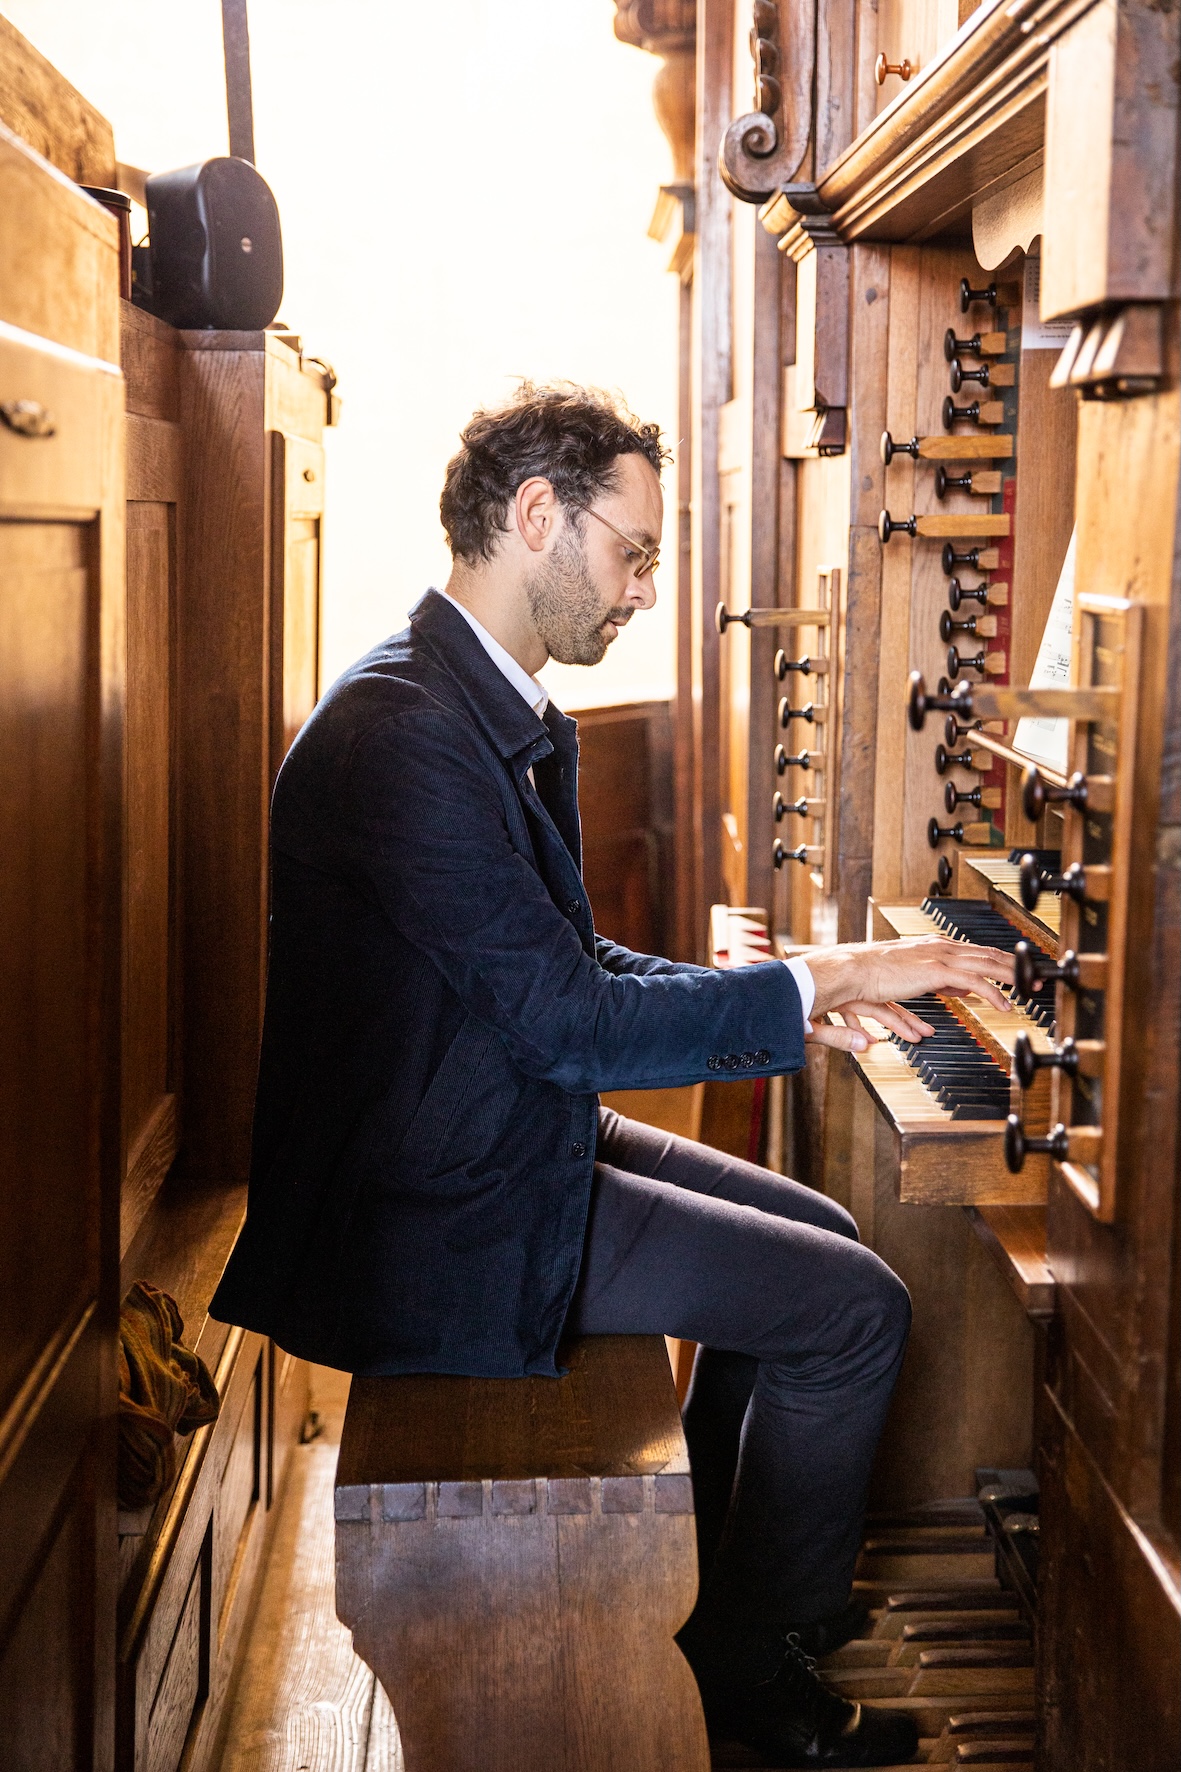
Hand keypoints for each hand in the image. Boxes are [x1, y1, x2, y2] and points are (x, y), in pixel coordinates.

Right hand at [801, 936, 1015, 1052]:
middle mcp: (939, 946)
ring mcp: (939, 956)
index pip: (975, 951)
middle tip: (1035, 977)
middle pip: (987, 953)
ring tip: (1029, 989)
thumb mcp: (906, 983)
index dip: (999, 960)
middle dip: (1014, 966)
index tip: (1015, 972)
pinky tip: (1004, 1005)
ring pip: (987, 963)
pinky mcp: (937, 971)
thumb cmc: (870, 978)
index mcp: (933, 946)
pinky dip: (993, 993)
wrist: (852, 971)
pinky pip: (975, 982)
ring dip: (1011, 976)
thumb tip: (948, 1005)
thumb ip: (933, 990)